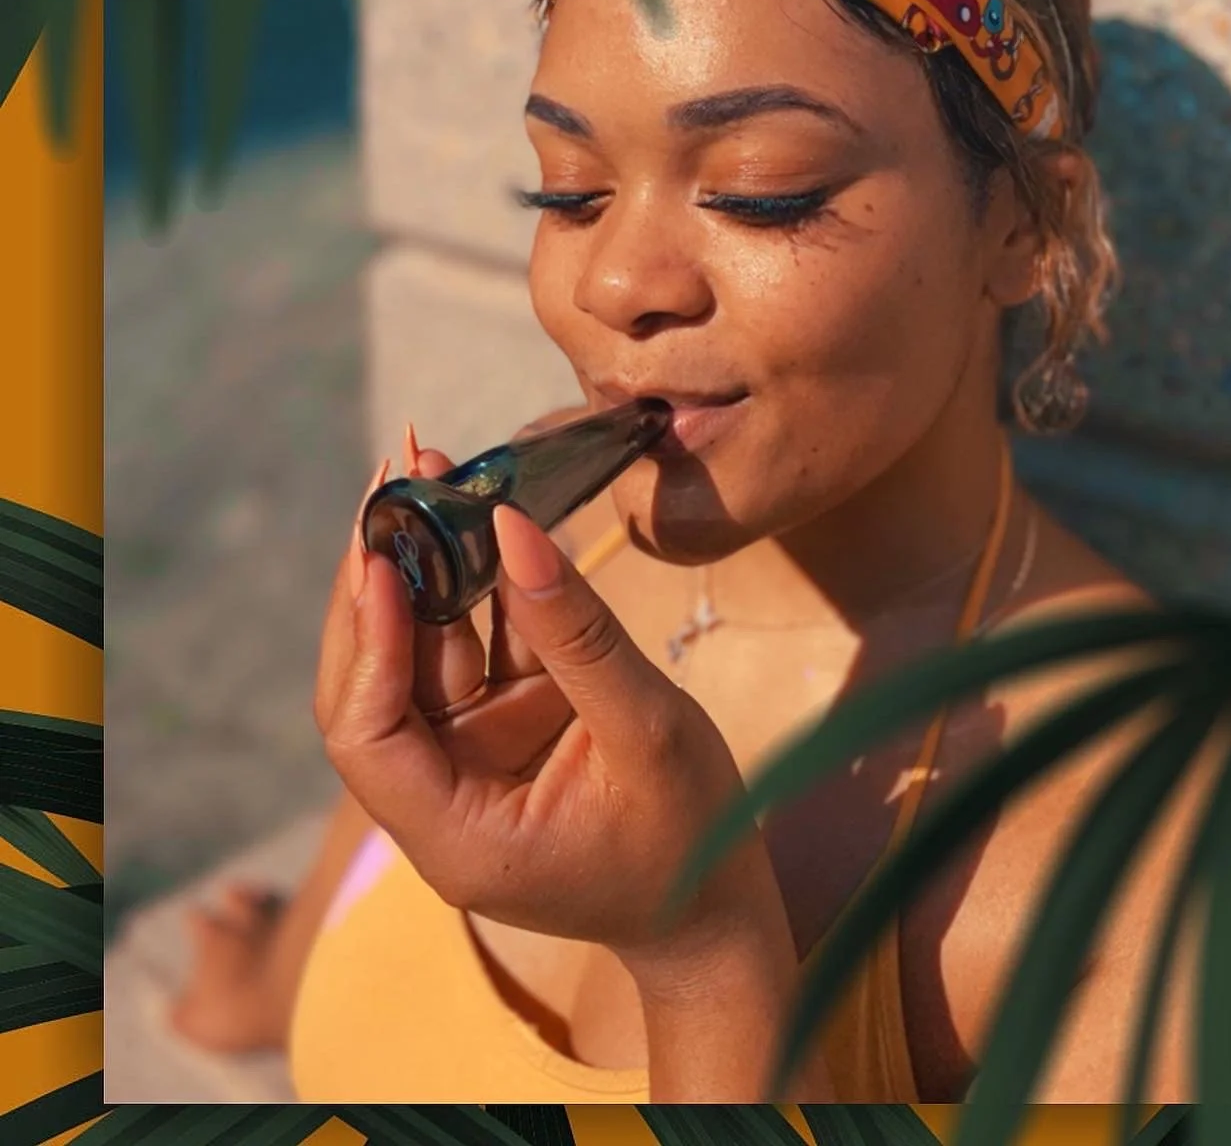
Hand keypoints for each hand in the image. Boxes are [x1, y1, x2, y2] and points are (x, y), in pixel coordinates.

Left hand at [314, 435, 781, 972]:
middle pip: (373, 680)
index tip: (384, 554)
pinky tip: (477, 512)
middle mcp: (440, 794)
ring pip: (420, 648)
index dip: (368, 640)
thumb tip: (509, 525)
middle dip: (376, 577)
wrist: (715, 911)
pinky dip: (474, 580)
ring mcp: (468, 757)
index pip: (367, 734)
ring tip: (430, 467)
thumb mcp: (647, 733)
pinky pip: (474, 645)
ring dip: (422, 561)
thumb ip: (577, 634)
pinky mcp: (501, 727)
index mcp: (454, 834)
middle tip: (395, 474)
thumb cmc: (689, 845)